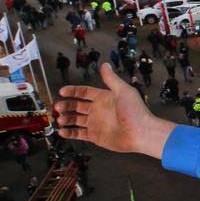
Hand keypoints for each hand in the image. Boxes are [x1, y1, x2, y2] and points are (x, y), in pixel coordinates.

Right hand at [55, 63, 174, 159]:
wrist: (141, 133)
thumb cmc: (134, 111)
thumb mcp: (123, 91)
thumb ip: (111, 79)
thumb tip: (105, 64)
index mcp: (104, 98)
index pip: (84, 92)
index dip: (73, 91)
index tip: (62, 91)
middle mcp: (98, 110)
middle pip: (77, 106)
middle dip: (66, 105)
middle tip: (58, 107)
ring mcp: (96, 123)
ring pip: (75, 120)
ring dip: (66, 118)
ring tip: (59, 119)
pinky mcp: (95, 136)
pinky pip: (79, 134)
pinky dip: (69, 133)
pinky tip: (62, 131)